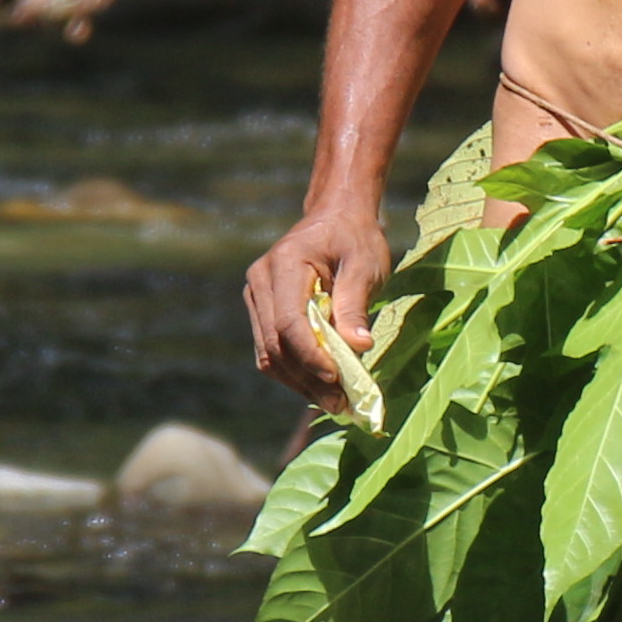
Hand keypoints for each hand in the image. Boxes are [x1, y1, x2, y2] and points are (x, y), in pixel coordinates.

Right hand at [244, 202, 394, 408]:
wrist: (335, 216)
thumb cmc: (355, 237)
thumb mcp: (365, 265)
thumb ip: (355, 305)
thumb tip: (359, 348)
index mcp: (284, 264)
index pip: (289, 323)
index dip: (311, 356)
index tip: (338, 378)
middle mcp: (260, 281)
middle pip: (276, 344)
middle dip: (308, 378)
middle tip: (341, 405)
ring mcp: (256, 297)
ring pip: (269, 354)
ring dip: (300, 383)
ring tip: (334, 403)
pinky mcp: (262, 310)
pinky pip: (271, 350)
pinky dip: (294, 372)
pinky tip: (320, 387)